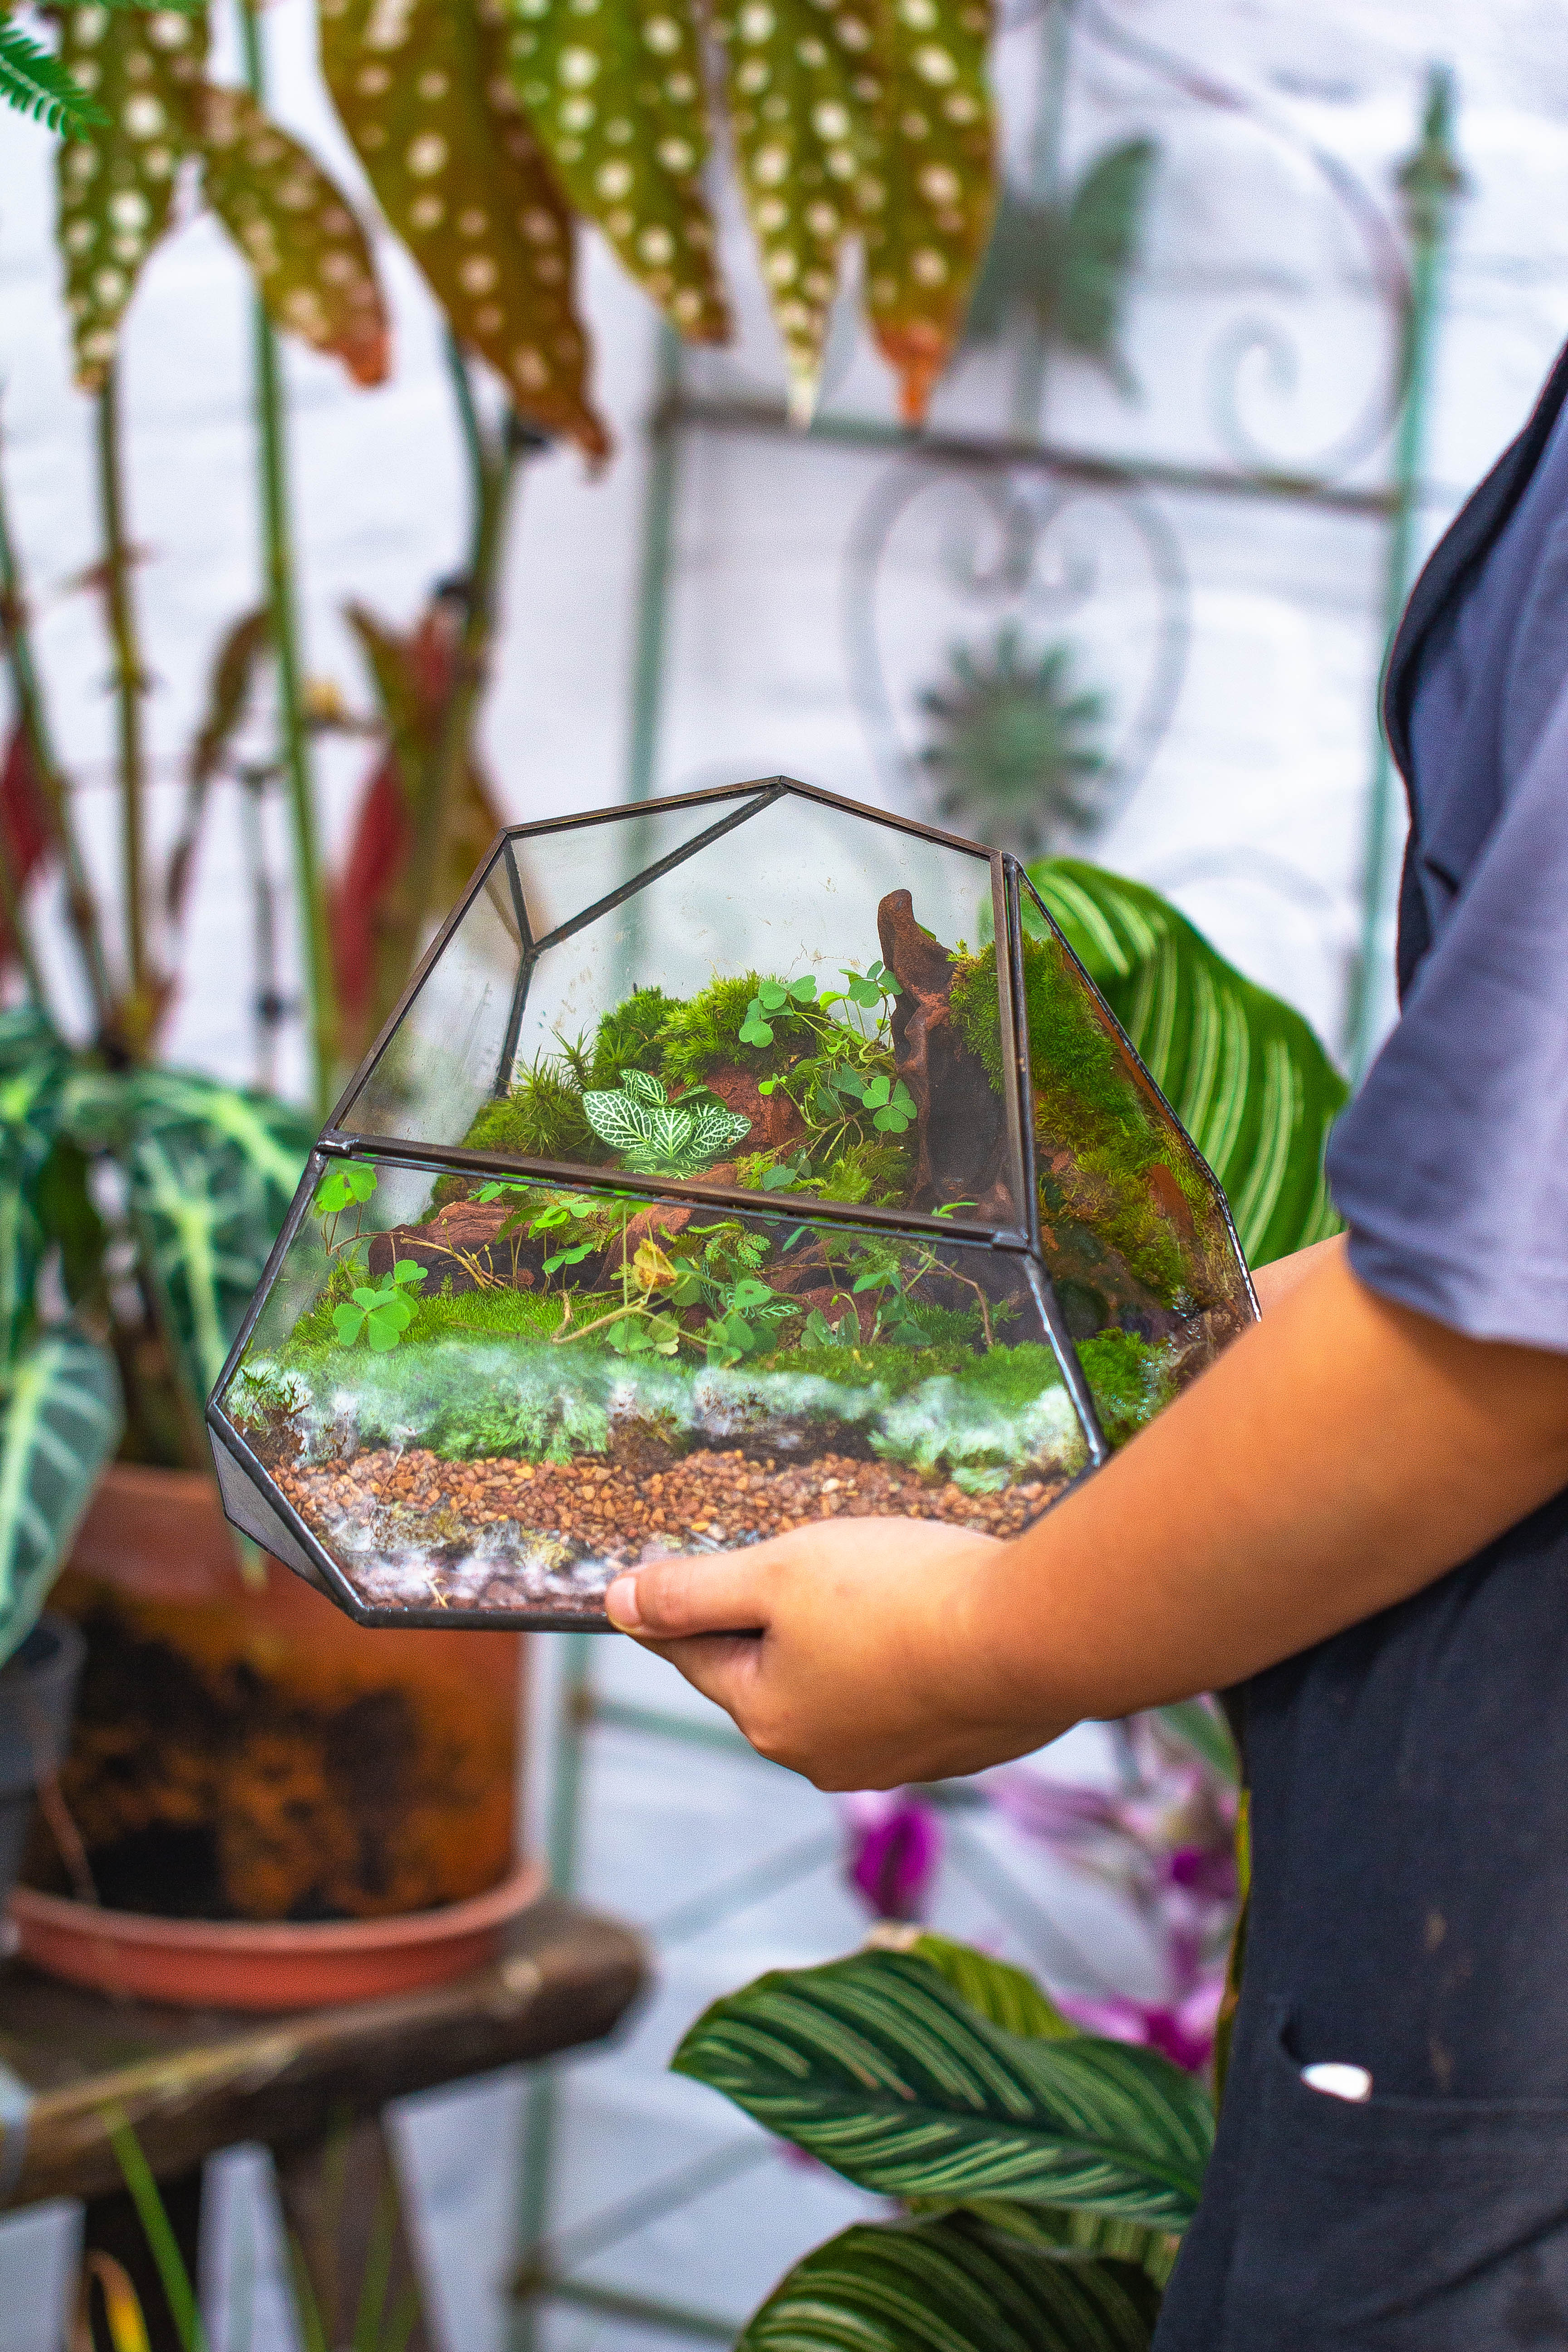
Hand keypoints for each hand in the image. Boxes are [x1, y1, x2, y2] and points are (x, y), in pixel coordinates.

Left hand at [605, 1518, 1030, 1789]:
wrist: (1032, 1638)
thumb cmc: (897, 1597)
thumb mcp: (775, 1574)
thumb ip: (692, 1592)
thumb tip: (616, 1603)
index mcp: (769, 1718)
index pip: (696, 1654)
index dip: (676, 1607)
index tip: (652, 1587)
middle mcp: (824, 1757)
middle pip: (770, 1672)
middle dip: (771, 1620)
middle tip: (789, 1564)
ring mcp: (896, 1760)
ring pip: (840, 1684)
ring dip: (842, 1639)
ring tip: (870, 1585)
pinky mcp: (957, 1747)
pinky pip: (904, 1695)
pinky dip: (902, 1659)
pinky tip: (926, 1618)